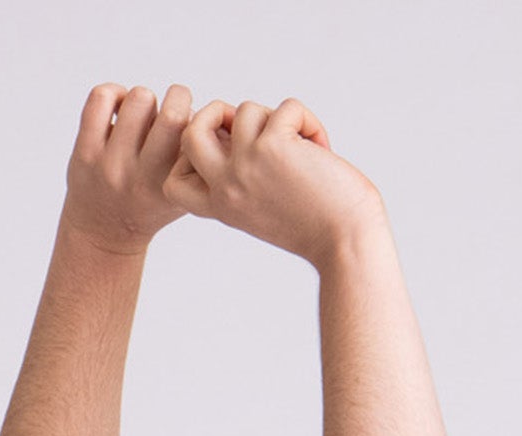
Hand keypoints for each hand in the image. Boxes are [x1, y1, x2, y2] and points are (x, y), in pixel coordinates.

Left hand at [62, 82, 195, 256]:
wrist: (104, 233)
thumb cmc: (150, 205)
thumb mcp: (182, 196)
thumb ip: (197, 163)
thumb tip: (211, 117)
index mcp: (170, 187)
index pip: (195, 136)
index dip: (198, 120)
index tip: (190, 127)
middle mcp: (141, 177)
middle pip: (172, 114)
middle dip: (179, 98)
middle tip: (173, 107)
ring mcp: (110, 164)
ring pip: (139, 98)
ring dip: (146, 98)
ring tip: (143, 114)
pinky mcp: (84, 152)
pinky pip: (101, 98)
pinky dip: (115, 92)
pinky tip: (120, 108)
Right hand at [162, 97, 383, 266]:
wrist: (347, 242)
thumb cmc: (317, 225)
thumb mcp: (265, 204)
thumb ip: (244, 175)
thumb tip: (237, 121)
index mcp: (221, 207)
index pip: (175, 181)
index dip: (190, 156)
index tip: (224, 152)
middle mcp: (226, 187)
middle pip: (189, 132)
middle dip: (216, 113)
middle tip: (252, 125)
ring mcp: (245, 165)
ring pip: (245, 110)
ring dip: (278, 118)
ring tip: (303, 147)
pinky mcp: (272, 146)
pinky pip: (286, 107)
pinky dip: (308, 121)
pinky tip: (322, 150)